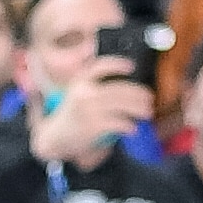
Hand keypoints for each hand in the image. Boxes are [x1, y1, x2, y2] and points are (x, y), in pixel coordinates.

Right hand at [29, 59, 150, 164]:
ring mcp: (88, 109)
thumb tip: (120, 85)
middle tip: (149, 98)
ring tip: (147, 112)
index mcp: (79, 82)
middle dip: (138, 93)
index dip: (117, 64)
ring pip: (122, 105)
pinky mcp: (92, 126)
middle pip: (119, 88)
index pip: (100, 66)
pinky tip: (133, 128)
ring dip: (138, 108)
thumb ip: (91, 86)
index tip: (131, 66)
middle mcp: (84, 92)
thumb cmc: (69, 116)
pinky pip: (117, 123)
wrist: (52, 138)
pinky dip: (128, 126)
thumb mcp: (74, 95)